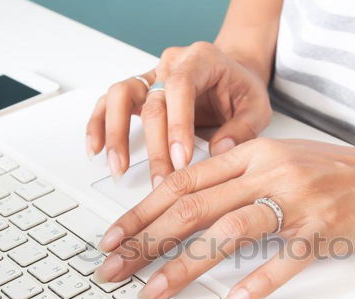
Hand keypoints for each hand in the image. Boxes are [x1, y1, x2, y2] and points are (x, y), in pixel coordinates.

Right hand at [85, 42, 272, 187]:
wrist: (233, 74)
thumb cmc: (242, 90)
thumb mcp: (257, 107)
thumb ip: (243, 129)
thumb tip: (219, 152)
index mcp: (201, 60)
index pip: (181, 87)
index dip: (178, 124)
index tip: (181, 159)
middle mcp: (170, 64)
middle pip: (151, 102)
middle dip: (154, 147)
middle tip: (161, 181)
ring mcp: (151, 76)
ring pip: (120, 96)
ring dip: (116, 134)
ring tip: (118, 167)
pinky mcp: (138, 92)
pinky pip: (109, 103)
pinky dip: (99, 125)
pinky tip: (97, 149)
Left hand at [93, 137, 354, 298]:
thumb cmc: (333, 173)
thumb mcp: (277, 161)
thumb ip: (233, 177)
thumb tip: (184, 206)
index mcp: (251, 154)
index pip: (182, 182)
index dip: (141, 211)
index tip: (112, 237)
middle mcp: (268, 172)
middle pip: (194, 207)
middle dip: (145, 241)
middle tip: (114, 270)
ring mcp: (297, 199)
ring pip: (229, 231)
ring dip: (185, 264)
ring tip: (154, 292)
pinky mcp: (324, 228)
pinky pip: (286, 258)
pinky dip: (258, 281)